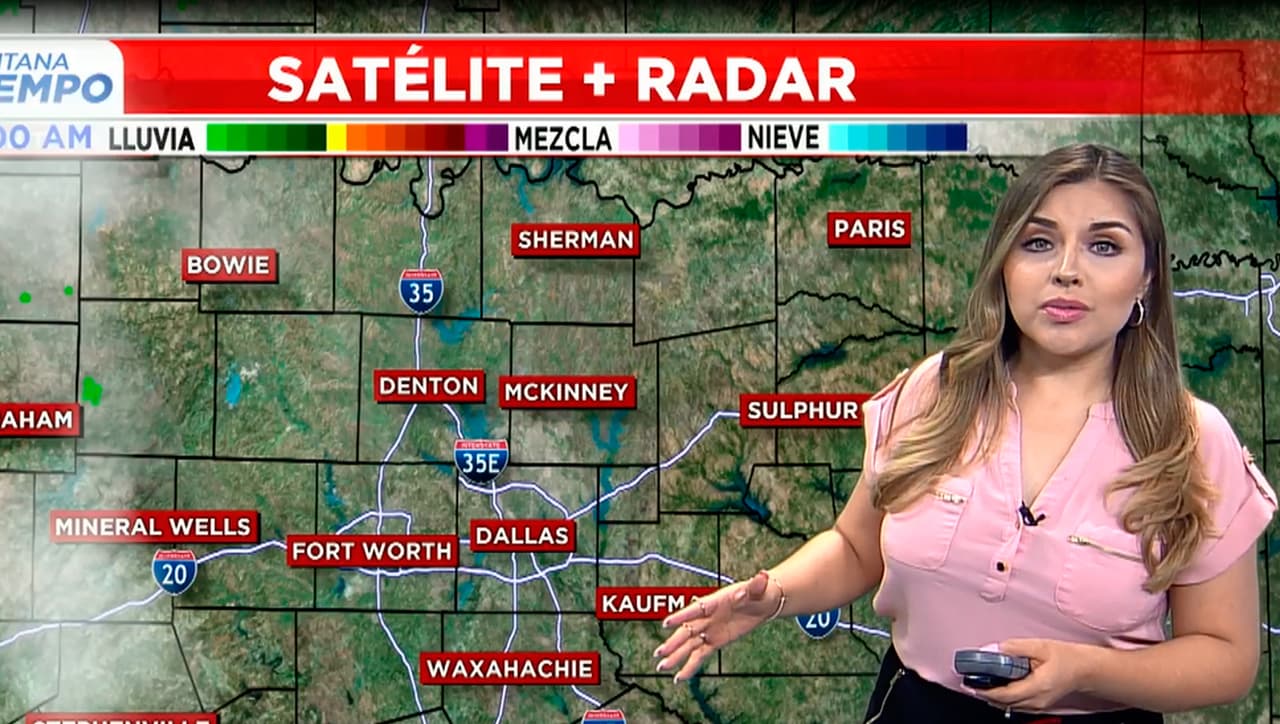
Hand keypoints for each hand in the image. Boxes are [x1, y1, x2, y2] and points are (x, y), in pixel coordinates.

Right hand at [654, 570, 779, 681]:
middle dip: (673, 642)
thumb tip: (761, 577)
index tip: (666, 623)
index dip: (681, 616)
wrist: (763, 602)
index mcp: (714, 602)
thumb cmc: (759, 592)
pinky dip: (690, 666)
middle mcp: (707, 617)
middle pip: (687, 631)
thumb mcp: (758, 589)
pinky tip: (680, 677)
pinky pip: (700, 655)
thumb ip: (756, 586)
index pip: (695, 610)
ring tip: (662, 667)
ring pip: (689, 645)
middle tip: (659, 653)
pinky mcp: (714, 642)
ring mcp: (709, 630)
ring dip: (675, 655)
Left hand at [977, 639, 1091, 711]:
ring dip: (992, 696)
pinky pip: (1014, 705)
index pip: (1004, 695)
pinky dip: (1002, 697)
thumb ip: (1014, 648)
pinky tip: (995, 686)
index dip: (984, 690)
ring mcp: (1037, 707)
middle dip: (984, 692)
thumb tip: (992, 650)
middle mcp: (1037, 701)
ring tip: (979, 681)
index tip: (969, 682)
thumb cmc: (1066, 658)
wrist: (1085, 670)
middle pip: (1003, 703)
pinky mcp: (1037, 706)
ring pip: (1007, 706)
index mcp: (1038, 687)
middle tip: (969, 680)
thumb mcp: (1040, 646)